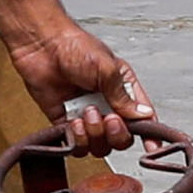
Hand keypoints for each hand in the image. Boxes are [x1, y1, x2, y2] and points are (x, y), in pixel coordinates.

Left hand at [6, 15, 157, 150]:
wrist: (41, 46)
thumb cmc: (74, 46)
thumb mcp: (107, 68)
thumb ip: (123, 96)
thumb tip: (142, 115)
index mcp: (122, 89)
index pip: (142, 118)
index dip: (149, 134)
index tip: (151, 145)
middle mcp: (106, 105)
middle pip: (121, 138)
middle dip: (116, 134)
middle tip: (108, 119)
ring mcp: (86, 116)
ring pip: (99, 145)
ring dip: (95, 135)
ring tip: (87, 114)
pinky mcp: (65, 122)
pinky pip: (77, 145)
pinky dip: (77, 139)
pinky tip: (74, 122)